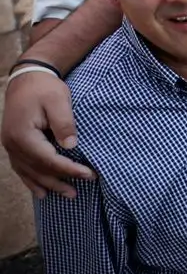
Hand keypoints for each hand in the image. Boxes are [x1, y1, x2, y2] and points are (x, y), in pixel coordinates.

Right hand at [1, 68, 90, 196]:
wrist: (27, 78)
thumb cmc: (44, 88)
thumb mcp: (58, 101)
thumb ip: (64, 124)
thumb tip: (70, 146)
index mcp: (23, 135)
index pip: (48, 159)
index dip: (69, 169)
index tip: (89, 174)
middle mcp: (12, 144)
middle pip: (38, 169)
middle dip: (60, 181)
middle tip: (78, 192)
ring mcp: (10, 145)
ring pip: (28, 172)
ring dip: (46, 185)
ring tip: (66, 195)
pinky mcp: (13, 144)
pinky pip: (21, 167)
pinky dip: (31, 180)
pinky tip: (40, 191)